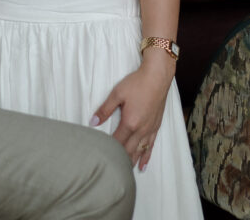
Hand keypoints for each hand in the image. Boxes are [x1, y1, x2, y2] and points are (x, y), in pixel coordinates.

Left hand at [90, 55, 173, 169]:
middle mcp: (141, 130)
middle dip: (121, 160)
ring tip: (126, 171)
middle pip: (129, 150)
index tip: (102, 156)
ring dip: (133, 161)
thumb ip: (105, 109)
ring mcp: (150, 129)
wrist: (157, 78)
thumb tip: (93, 122)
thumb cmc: (136, 84)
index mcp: (130, 123)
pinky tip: (144, 164)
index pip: (117, 141)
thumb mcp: (117, 94)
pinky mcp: (156, 127)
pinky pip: (151, 146)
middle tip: (112, 170)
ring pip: (140, 151)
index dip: (109, 150)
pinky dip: (146, 156)